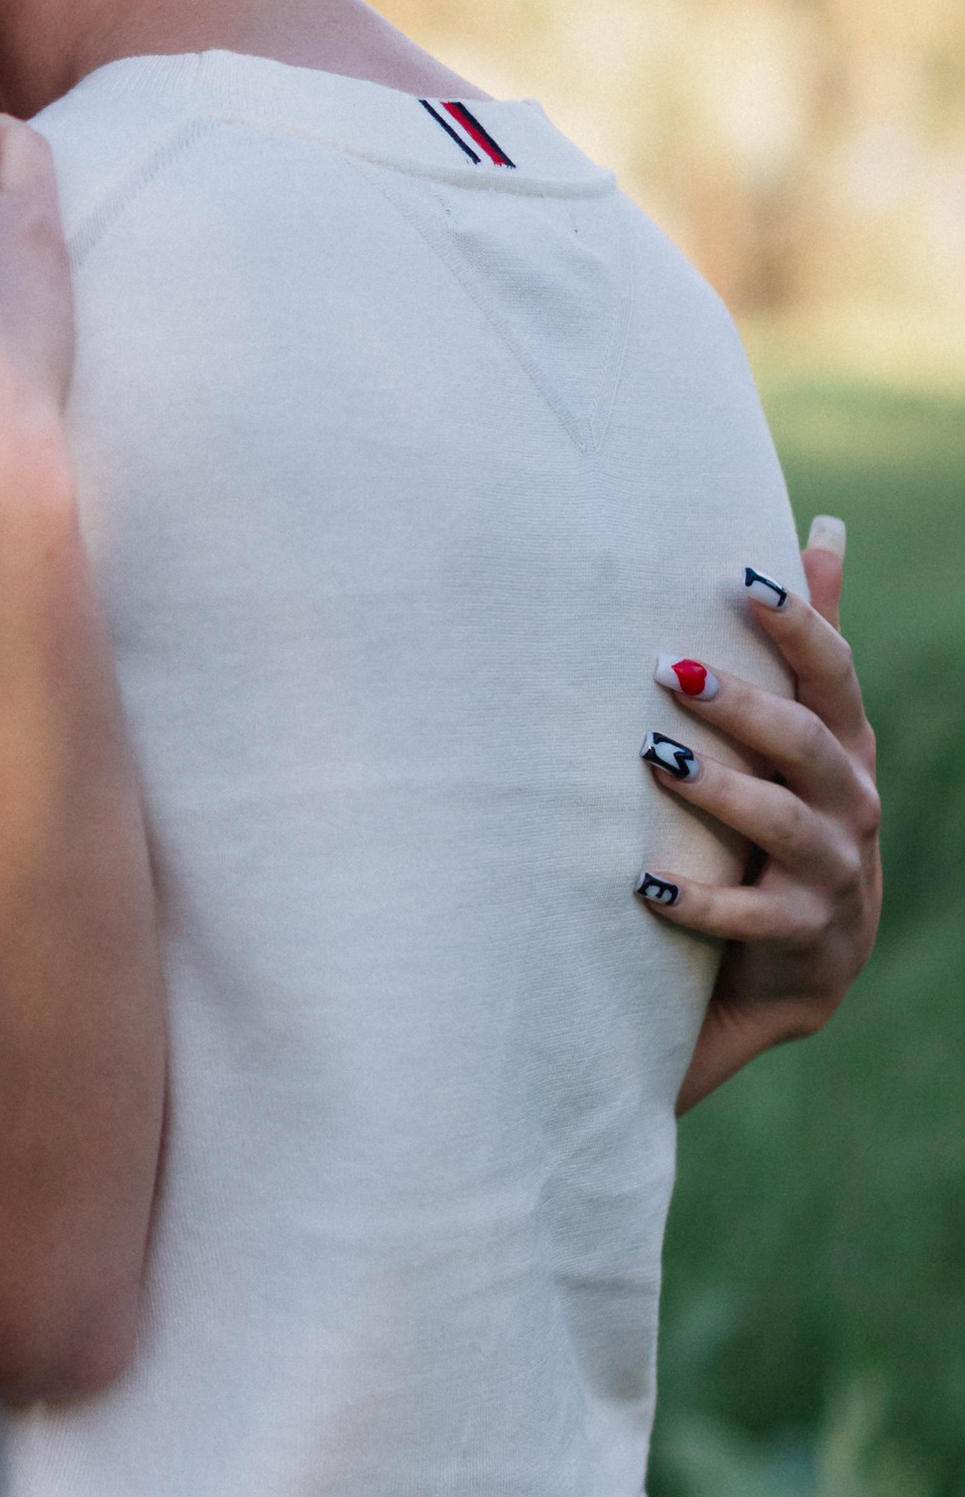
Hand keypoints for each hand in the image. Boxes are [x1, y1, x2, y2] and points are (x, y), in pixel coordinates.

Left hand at [641, 528, 881, 1110]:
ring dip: (719, 790)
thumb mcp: (808, 734)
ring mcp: (834, 873)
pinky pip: (751, 917)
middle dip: (743, 704)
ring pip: (784, 822)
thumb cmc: (785, 825)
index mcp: (846, 746)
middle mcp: (851, 803)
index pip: (833, 672)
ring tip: (656, 758)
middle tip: (668, 668)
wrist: (796, 968)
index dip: (798, 624)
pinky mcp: (803, 936)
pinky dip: (700, 903)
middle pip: (806, 741)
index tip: (742, 577)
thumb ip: (810, 643)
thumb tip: (826, 528)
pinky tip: (646, 886)